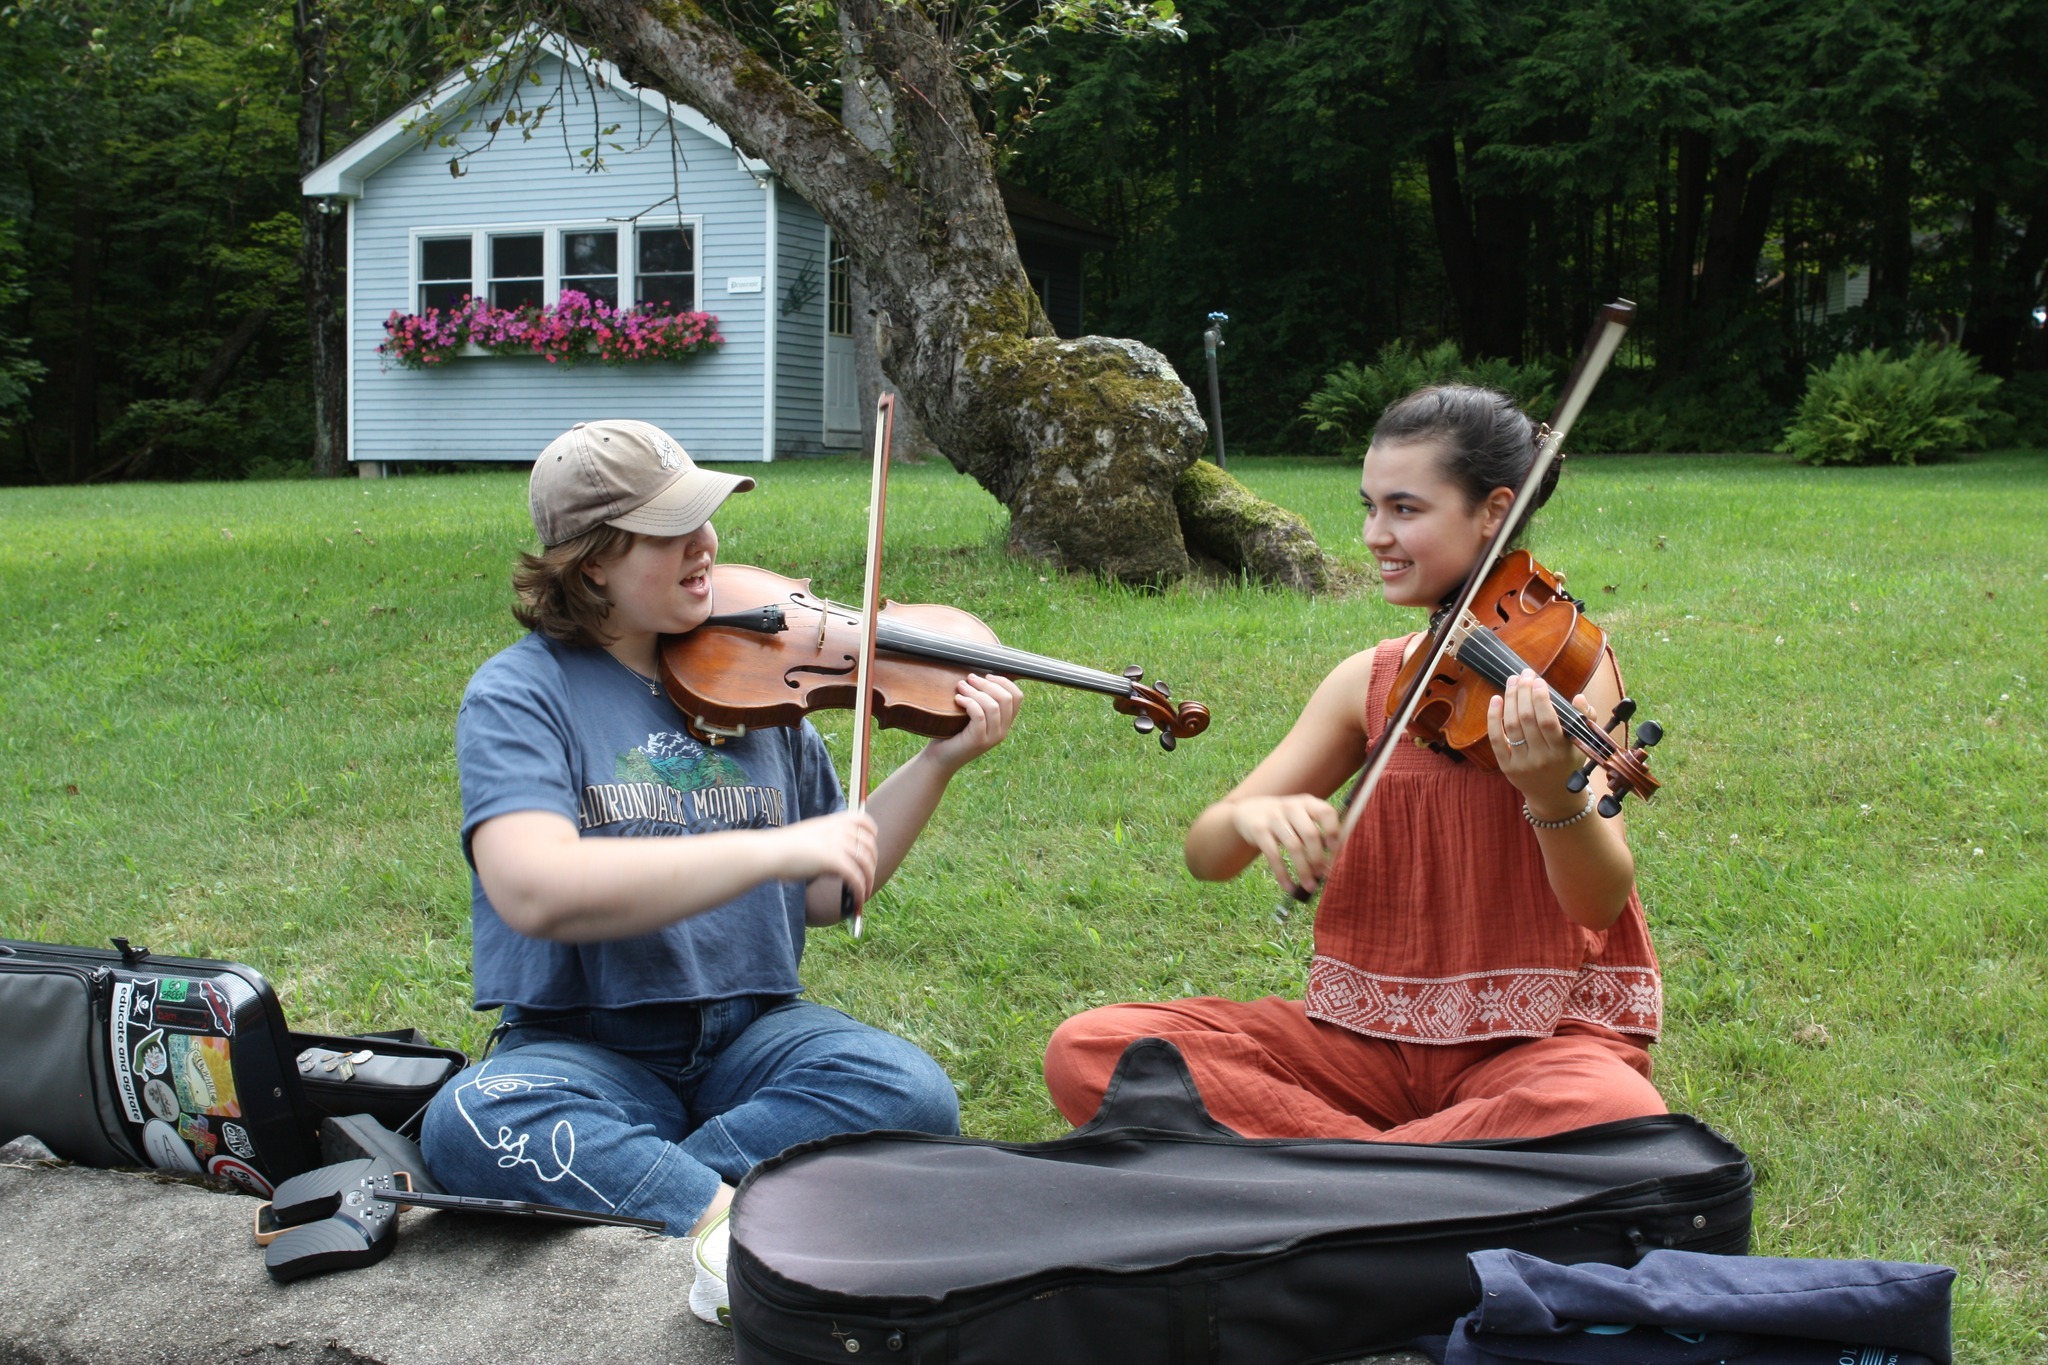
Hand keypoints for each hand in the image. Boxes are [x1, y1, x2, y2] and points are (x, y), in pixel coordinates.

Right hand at [781, 810, 878, 902]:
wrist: (770, 852)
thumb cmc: (783, 849)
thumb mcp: (809, 837)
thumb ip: (826, 842)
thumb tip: (839, 864)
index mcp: (832, 822)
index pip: (864, 821)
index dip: (872, 835)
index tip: (871, 848)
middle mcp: (838, 830)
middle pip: (869, 846)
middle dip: (872, 864)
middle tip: (867, 877)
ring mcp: (837, 844)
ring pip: (866, 863)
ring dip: (869, 880)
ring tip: (864, 893)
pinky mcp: (834, 860)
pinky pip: (856, 877)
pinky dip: (861, 890)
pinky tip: (859, 899)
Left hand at [920, 673, 1023, 773]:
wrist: (941, 759)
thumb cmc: (953, 732)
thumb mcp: (971, 714)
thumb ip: (980, 699)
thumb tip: (977, 674)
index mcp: (1004, 723)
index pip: (1017, 697)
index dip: (1004, 682)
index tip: (986, 676)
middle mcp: (1002, 731)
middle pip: (1006, 698)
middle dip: (987, 684)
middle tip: (969, 679)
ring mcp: (992, 737)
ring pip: (993, 706)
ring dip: (975, 692)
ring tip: (961, 686)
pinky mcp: (978, 741)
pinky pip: (979, 715)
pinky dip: (969, 703)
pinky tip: (958, 699)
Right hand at [1226, 793, 1341, 895]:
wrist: (1249, 811)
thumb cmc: (1285, 820)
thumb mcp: (1301, 817)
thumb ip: (1318, 832)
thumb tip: (1334, 860)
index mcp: (1307, 803)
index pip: (1325, 812)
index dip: (1333, 831)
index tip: (1335, 850)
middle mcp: (1291, 807)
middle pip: (1310, 833)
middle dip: (1319, 858)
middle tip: (1323, 875)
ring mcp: (1274, 818)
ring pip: (1294, 847)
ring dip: (1304, 870)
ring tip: (1310, 886)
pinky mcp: (1259, 830)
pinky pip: (1273, 856)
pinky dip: (1283, 874)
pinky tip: (1290, 887)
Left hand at [1487, 669, 1592, 817]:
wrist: (1554, 797)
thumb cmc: (1569, 763)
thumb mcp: (1582, 744)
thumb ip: (1585, 720)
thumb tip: (1579, 697)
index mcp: (1561, 752)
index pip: (1548, 721)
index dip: (1541, 698)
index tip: (1538, 680)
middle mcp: (1541, 758)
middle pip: (1527, 719)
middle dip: (1524, 692)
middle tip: (1524, 674)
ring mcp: (1522, 763)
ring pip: (1511, 726)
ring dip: (1510, 699)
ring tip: (1512, 681)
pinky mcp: (1506, 767)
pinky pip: (1497, 739)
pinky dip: (1494, 718)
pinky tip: (1496, 699)